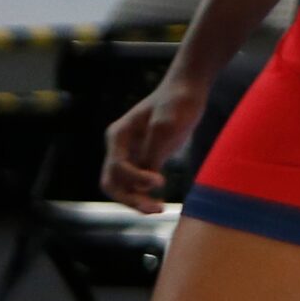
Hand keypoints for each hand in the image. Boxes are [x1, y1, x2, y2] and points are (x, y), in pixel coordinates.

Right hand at [101, 77, 211, 211]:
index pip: (117, 166)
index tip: (160, 181)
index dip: (135, 178)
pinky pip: (138, 184)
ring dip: (136, 201)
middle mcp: (120, 146)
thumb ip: (153, 152)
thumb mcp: (166, 125)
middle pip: (112, 181)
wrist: (187, 90)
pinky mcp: (146, 159)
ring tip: (159, 210)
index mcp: (118, 135)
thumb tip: (144, 183)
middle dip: (129, 198)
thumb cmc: (176, 103)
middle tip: (154, 209)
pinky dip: (145, 195)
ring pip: (123, 186)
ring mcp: (131, 153)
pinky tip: (160, 203)